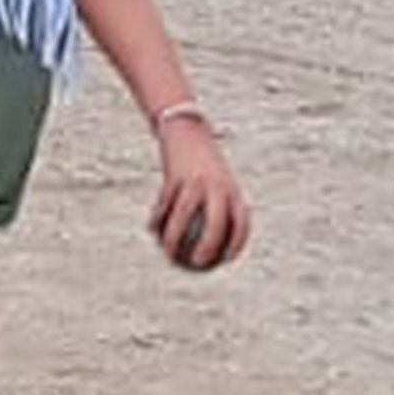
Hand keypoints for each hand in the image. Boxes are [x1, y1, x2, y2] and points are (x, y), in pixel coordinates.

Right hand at [145, 124, 249, 272]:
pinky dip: (159, 218)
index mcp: (231, 188)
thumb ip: (219, 204)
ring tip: (168, 253)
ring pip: (183, 216)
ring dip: (174, 238)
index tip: (227, 260)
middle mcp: (217, 185)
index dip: (237, 243)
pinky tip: (152, 229)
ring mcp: (196, 180)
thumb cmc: (203, 161)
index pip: (241, 221)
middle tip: (199, 264)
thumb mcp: (216, 179)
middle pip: (217, 223)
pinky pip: (165, 204)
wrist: (186, 131)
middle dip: (209, 246)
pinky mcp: (175, 176)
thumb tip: (216, 237)